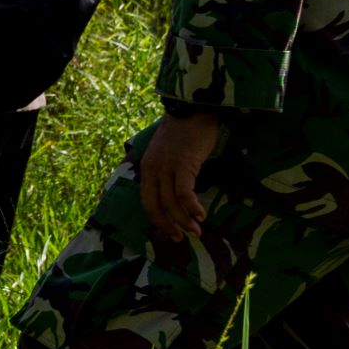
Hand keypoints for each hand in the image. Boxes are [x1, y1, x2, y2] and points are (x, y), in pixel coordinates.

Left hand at [137, 112, 218, 242]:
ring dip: (183, 220)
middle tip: (182, 239)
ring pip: (171, 203)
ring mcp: (166, 167)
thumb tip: (177, 195)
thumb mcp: (168, 154)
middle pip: (156, 206)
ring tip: (197, 232)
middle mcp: (153, 170)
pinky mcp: (183, 165)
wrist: (193, 109)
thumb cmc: (184, 133)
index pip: (147, 202)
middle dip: (168, 226)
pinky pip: (184, 192)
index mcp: (147, 169)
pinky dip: (192, 207)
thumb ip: (167, 173)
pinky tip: (201, 215)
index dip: (158, 220)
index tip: (170, 232)